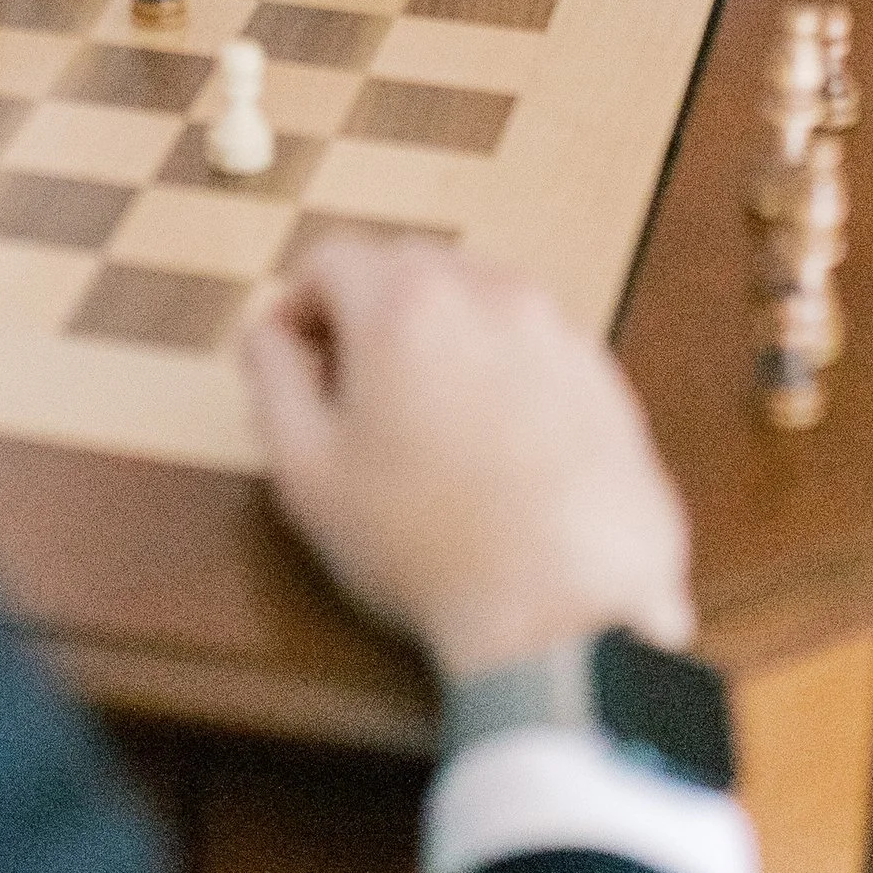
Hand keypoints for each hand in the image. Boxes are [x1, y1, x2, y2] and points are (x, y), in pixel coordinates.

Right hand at [241, 237, 695, 680]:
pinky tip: (490, 452)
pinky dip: (500, 375)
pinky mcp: (603, 379)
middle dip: (367, 317)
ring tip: (425, 428)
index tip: (291, 363)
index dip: (297, 309)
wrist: (562, 612)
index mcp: (405, 303)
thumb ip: (272, 381)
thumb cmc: (425, 547)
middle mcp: (488, 293)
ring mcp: (556, 332)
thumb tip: (269, 336)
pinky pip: (531, 349)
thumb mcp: (307, 470)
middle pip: (406, 269)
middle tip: (351, 397)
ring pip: (475, 303)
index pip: (330, 261)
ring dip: (438, 341)